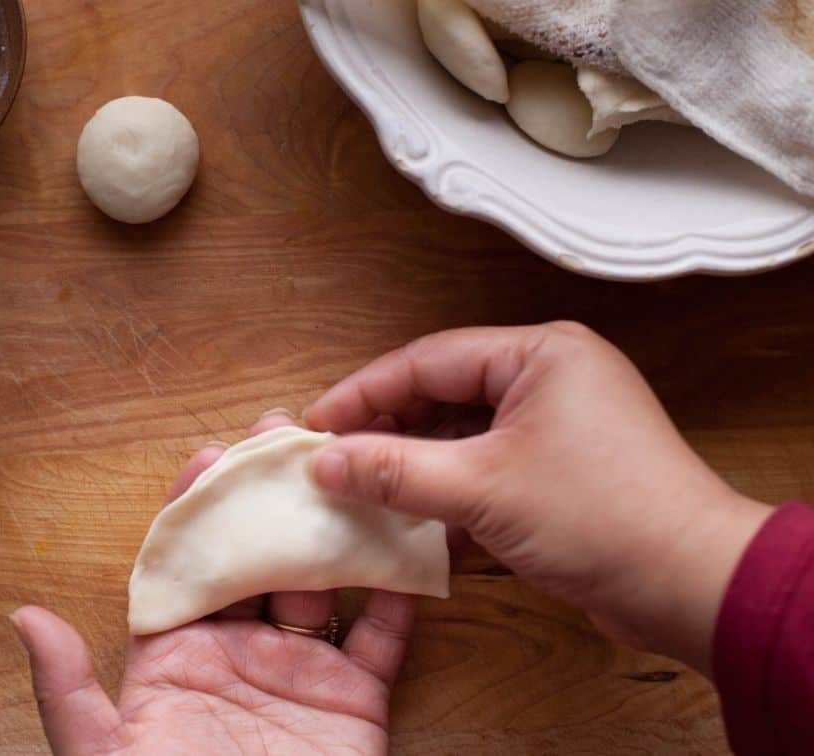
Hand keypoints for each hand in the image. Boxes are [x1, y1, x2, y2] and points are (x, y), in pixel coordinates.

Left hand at [14, 413, 417, 755]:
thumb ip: (68, 693)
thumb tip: (23, 615)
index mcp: (172, 659)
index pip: (181, 566)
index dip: (192, 509)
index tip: (207, 458)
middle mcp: (237, 654)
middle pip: (252, 558)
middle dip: (265, 496)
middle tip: (283, 436)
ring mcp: (299, 674)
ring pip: (320, 580)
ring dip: (330, 524)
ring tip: (344, 468)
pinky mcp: (356, 702)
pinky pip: (382, 637)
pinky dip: (399, 591)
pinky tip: (408, 542)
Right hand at [305, 322, 770, 674]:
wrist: (690, 585)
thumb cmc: (601, 518)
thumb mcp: (481, 489)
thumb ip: (394, 470)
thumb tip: (325, 461)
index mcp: (540, 353)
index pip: (427, 360)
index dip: (364, 394)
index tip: (316, 427)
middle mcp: (551, 376)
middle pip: (443, 392)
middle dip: (388, 429)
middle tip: (335, 461)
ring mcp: (559, 422)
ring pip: (462, 431)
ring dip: (416, 462)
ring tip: (366, 490)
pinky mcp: (562, 466)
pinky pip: (487, 462)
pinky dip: (451, 486)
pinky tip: (416, 516)